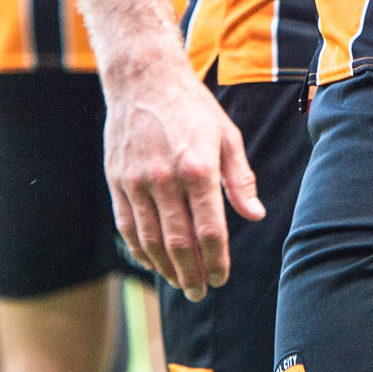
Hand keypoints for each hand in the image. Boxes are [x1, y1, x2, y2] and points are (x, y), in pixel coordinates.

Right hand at [101, 48, 264, 300]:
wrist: (143, 79)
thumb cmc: (192, 107)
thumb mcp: (226, 136)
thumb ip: (240, 179)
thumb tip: (255, 216)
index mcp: (198, 168)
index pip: (209, 231)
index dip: (217, 261)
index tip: (221, 278)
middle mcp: (165, 178)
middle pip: (178, 243)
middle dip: (191, 274)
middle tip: (200, 292)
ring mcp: (136, 182)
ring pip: (150, 241)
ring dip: (166, 269)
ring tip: (180, 283)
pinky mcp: (117, 181)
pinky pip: (127, 227)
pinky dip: (140, 250)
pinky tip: (152, 263)